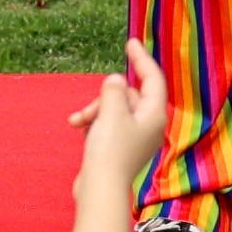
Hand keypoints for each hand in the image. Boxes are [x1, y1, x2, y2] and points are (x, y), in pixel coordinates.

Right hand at [70, 40, 171, 221]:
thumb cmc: (110, 150)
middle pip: (127, 95)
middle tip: (89, 111)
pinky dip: (93, 124)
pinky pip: (107, 125)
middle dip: (104, 97)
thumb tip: (115, 81)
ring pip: (113, 109)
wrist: (100, 189)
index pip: (152, 78)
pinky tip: (80, 130)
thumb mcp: (112, 111)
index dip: (142, 58)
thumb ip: (114, 89)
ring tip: (77, 122)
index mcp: (155, 114)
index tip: (131, 42)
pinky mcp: (120, 148)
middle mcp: (149, 125)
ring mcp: (135, 138)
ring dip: (93, 111)